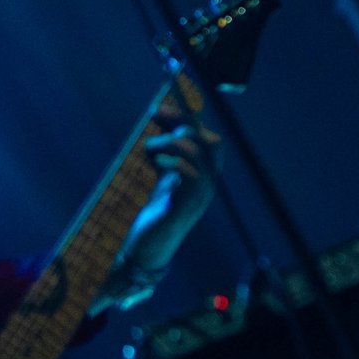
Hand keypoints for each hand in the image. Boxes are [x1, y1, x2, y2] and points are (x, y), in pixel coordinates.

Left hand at [122, 108, 222, 275]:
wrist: (146, 248)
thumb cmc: (155, 212)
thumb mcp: (160, 175)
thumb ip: (163, 150)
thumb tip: (158, 118)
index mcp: (204, 174)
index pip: (207, 139)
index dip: (185, 119)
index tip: (159, 109)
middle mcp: (209, 183)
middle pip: (211, 143)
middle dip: (184, 125)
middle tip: (158, 118)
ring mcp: (201, 195)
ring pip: (202, 155)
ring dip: (175, 143)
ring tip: (152, 147)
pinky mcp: (187, 206)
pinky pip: (193, 176)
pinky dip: (177, 162)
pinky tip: (158, 161)